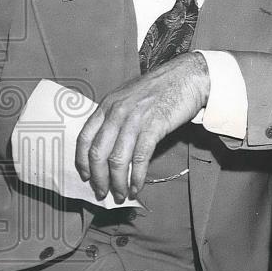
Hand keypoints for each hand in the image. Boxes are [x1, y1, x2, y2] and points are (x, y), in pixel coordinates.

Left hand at [75, 52, 209, 202]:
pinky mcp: (154, 126)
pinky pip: (140, 158)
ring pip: (117, 159)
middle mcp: (117, 111)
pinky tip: (137, 186)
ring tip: (121, 194)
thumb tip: (110, 144)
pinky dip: (137, 176)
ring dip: (117, 182)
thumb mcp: (130, 96)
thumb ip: (117, 115)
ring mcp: (135, 119)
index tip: (86, 176)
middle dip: (98, 178)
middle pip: (98, 153)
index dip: (82, 162)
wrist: (189, 76)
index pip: (84, 138)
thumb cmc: (163, 86)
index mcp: (108, 104)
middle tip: (102, 193)